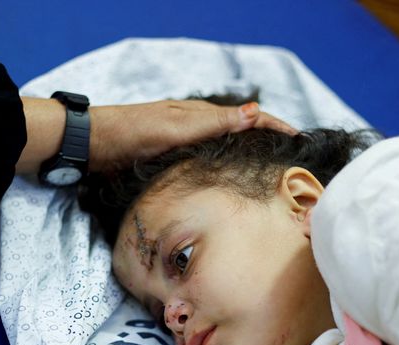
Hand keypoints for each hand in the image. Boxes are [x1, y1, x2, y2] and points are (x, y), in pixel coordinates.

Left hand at [89, 99, 296, 172]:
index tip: (300, 138)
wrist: (98, 145)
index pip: (249, 118)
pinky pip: (210, 158)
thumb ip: (216, 123)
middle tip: (292, 157)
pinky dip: (227, 164)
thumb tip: (256, 112)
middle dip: (268, 139)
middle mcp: (197, 126)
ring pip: (226, 146)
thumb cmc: (136, 133)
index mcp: (202, 115)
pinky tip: (229, 178)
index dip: (275, 126)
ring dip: (249, 153)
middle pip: (241, 131)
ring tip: (269, 169)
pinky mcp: (174, 156)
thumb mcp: (179, 128)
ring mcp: (186, 141)